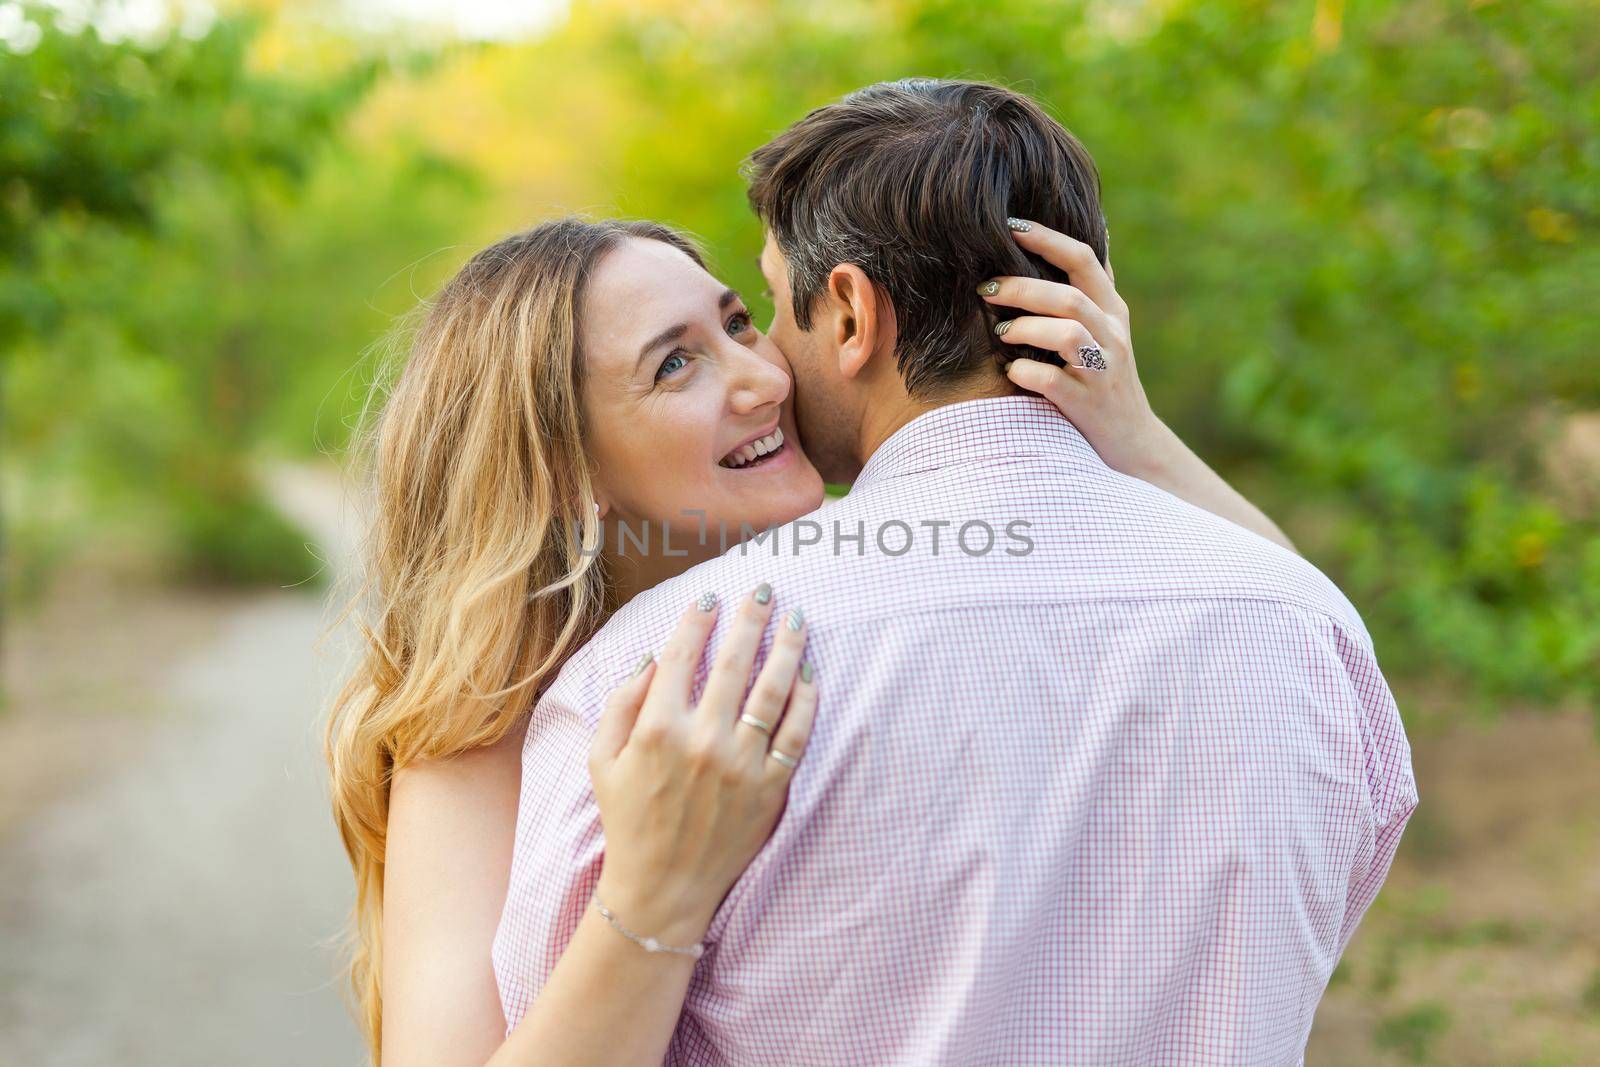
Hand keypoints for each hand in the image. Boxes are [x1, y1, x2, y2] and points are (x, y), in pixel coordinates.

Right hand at [588, 585, 815, 946]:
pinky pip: (797, 732)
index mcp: (657, 728)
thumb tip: (650, 657)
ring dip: (787, 647)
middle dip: (750, 617)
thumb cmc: (628, 820)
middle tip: (763, 590)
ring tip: (797, 619)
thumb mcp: (601, 760)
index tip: (709, 598)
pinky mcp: (771, 787)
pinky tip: (810, 673)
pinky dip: (807, 699)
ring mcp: (741, 764)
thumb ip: (621, 704)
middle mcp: (702, 740)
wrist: (663, 887)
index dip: (696, 621)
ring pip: (773, 689)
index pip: (681, 656)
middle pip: (734, 661)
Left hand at [980, 219, 1172, 478]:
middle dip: (1022, 287)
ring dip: (1026, 328)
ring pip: (1066, 334)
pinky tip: (1012, 372)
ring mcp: (1101, 371)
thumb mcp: (1109, 330)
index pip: (1083, 259)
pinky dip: (1025, 372)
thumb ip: (1095, 289)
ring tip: (1002, 332)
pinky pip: (1051, 380)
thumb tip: (1094, 231)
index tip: (1009, 226)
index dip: (1046, 237)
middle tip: (985, 288)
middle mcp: (1112, 336)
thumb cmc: (1106, 378)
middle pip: (1069, 297)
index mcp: (1112, 310)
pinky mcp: (1086, 404)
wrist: (1132, 443)